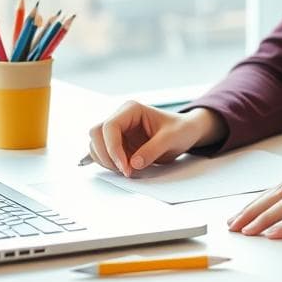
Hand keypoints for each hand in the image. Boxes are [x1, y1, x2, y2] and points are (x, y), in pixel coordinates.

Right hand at [86, 102, 226, 176]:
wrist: (186, 133)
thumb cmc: (181, 130)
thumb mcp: (171, 139)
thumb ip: (153, 150)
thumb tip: (133, 163)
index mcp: (131, 110)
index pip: (109, 126)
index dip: (112, 148)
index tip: (125, 166)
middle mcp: (120, 118)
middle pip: (96, 134)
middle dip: (106, 155)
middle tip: (125, 171)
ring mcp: (118, 132)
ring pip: (96, 145)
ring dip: (106, 161)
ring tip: (128, 170)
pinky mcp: (118, 144)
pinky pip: (102, 153)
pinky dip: (108, 163)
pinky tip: (120, 169)